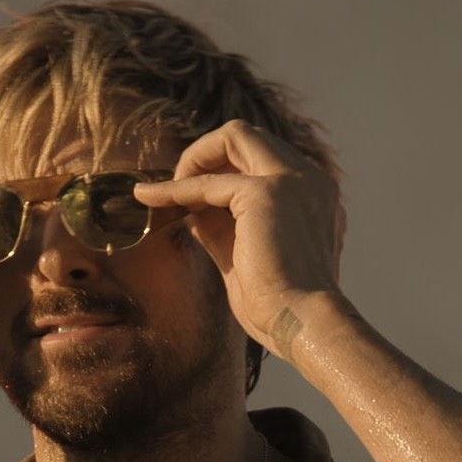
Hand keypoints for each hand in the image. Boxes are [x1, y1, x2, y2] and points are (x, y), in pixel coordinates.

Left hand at [133, 120, 350, 360]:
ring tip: (165, 193)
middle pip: (250, 138)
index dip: (221, 175)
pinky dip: (175, 189)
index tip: (191, 203)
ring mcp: (293, 180)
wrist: (301, 325)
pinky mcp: (266, 193)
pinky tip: (149, 198)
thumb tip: (188, 207)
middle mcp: (310, 179)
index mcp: (312, 195)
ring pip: (235, 136)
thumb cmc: (278, 305)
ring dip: (194, 160)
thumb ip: (221, 225)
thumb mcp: (245, 254)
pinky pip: (208, 182)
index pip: (262, 162)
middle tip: (177, 190)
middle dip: (206, 156)